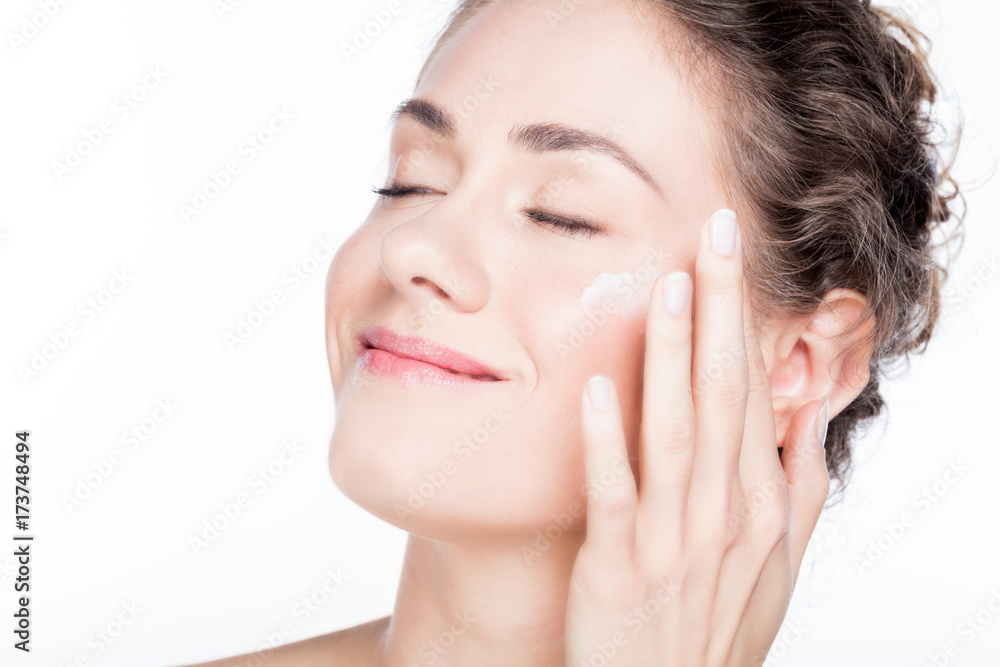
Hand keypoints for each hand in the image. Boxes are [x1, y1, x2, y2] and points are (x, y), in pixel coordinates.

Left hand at [565, 209, 830, 665]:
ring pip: (675, 430)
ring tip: (669, 285)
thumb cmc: (716, 627)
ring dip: (673, 357)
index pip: (754, 391)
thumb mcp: (778, 564)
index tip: (733, 253)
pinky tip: (599, 387)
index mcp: (759, 503)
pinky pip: (612, 493)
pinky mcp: (617, 565)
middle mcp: (723, 512)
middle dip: (722, 309)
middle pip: (724, 392)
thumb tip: (804, 411)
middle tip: (716, 231)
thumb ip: (797, 485)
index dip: (745, 319)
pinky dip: (607, 440)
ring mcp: (671, 538)